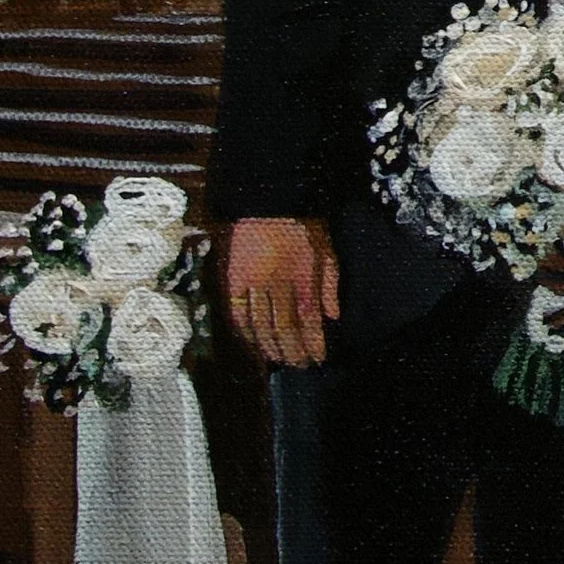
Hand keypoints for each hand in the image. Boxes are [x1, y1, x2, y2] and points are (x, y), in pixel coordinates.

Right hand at [224, 217, 339, 367]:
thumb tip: (333, 317)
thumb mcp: (326, 248)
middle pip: (284, 328)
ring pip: (260, 325)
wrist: (267, 196)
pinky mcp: (231, 278)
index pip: (308, 320)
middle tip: (300, 366)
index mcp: (302, 276)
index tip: (318, 358)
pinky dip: (244, 332)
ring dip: (270, 347)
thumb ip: (329, 283)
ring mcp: (251, 282)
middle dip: (293, 351)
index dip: (313, 343)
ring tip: (280, 361)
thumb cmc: (302, 221)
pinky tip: (253, 344)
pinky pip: (237, 312)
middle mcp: (277, 284)